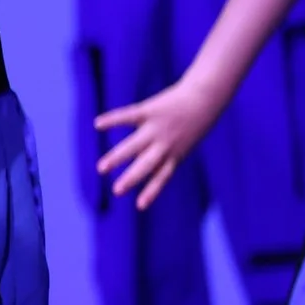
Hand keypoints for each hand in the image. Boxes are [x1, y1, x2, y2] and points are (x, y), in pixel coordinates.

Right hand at [94, 75, 224, 208]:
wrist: (206, 98)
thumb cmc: (195, 121)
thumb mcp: (185, 141)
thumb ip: (166, 151)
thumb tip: (138, 157)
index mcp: (174, 155)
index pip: (162, 177)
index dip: (151, 192)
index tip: (140, 206)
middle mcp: (164, 145)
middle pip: (145, 165)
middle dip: (131, 179)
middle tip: (116, 191)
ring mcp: (156, 128)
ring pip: (133, 146)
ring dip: (117, 158)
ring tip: (101, 168)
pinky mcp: (149, 111)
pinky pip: (127, 116)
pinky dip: (112, 120)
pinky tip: (97, 124)